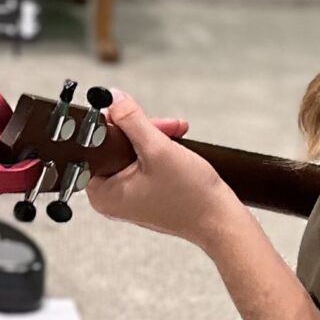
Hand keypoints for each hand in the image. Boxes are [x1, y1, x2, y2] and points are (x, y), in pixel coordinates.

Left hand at [83, 94, 232, 244]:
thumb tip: (114, 99)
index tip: (135, 113)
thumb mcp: (158, 149)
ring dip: (155, 137)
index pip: (99, 143)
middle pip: (117, 145)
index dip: (120, 123)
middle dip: (144, 129)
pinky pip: (143, 163)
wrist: (220, 220)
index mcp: (102, 193)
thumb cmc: (191, 197)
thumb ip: (132, 120)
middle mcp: (110, 197)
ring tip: (175, 133)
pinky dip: (159, 151)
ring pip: (132, 151)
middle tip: (167, 127)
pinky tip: (174, 145)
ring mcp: (127, 197)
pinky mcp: (143, 195)